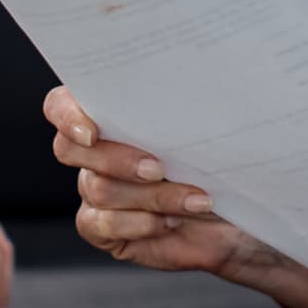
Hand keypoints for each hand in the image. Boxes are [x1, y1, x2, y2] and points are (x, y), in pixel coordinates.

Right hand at [42, 85, 307, 307]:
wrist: (246, 214)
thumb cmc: (227, 160)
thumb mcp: (210, 126)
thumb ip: (184, 106)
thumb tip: (192, 79)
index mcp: (111, 113)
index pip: (61, 105)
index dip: (67, 116)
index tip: (93, 131)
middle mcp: (95, 150)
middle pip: (69, 149)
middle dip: (117, 159)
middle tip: (160, 167)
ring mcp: (97, 190)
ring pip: (97, 189)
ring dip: (150, 196)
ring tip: (196, 199)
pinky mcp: (106, 229)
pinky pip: (100, 225)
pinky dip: (137, 224)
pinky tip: (170, 221)